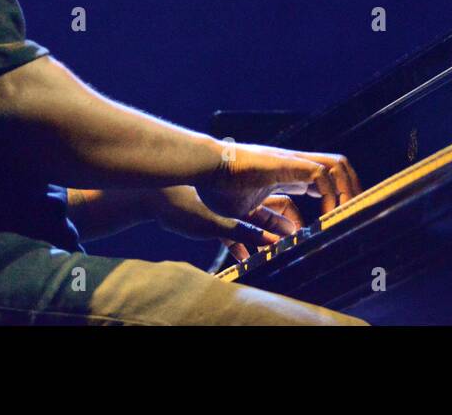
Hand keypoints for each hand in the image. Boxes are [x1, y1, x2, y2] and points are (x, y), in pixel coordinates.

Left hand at [151, 186, 302, 260]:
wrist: (153, 198)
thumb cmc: (183, 204)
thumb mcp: (215, 225)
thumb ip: (243, 233)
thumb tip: (272, 241)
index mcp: (245, 193)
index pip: (279, 206)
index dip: (290, 221)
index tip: (298, 236)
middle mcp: (239, 198)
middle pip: (267, 217)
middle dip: (277, 233)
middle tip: (286, 248)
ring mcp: (225, 209)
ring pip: (250, 227)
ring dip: (258, 242)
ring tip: (267, 256)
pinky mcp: (211, 221)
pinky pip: (231, 234)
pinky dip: (238, 247)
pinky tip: (244, 259)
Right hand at [196, 141, 361, 221]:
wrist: (201, 170)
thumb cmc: (216, 190)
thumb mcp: (246, 214)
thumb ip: (265, 224)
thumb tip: (284, 237)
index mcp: (282, 176)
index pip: (321, 180)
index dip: (335, 198)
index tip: (341, 220)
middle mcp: (291, 166)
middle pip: (334, 169)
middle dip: (350, 191)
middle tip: (353, 217)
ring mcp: (290, 161)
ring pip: (335, 166)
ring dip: (346, 190)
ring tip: (347, 216)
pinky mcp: (285, 162)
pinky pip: (320, 174)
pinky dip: (330, 193)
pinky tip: (328, 214)